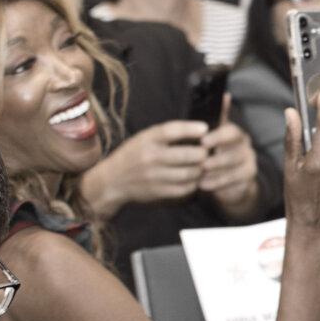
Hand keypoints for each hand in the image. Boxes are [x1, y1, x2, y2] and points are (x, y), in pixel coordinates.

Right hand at [83, 120, 209, 215]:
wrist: (112, 180)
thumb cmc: (134, 154)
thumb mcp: (144, 138)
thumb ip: (167, 134)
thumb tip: (200, 129)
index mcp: (147, 139)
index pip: (171, 131)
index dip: (190, 128)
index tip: (204, 128)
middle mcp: (150, 157)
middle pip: (186, 154)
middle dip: (202, 153)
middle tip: (207, 152)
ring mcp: (154, 176)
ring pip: (188, 173)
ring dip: (200, 169)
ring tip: (202, 166)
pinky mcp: (158, 191)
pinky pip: (184, 188)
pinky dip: (193, 183)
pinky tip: (194, 178)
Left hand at [199, 95, 259, 209]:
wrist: (231, 177)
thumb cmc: (217, 152)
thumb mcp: (215, 134)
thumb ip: (217, 117)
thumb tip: (224, 95)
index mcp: (236, 134)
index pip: (232, 132)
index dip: (218, 136)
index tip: (203, 141)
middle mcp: (245, 148)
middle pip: (235, 152)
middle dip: (217, 158)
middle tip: (202, 162)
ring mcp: (248, 164)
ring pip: (234, 169)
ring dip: (216, 172)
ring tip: (200, 175)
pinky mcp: (247, 181)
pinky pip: (234, 183)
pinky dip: (219, 184)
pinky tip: (204, 185)